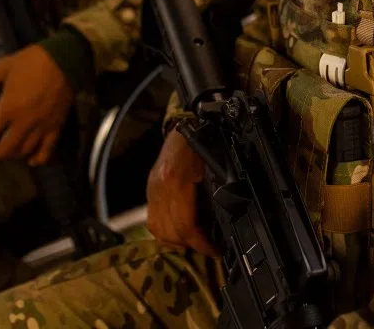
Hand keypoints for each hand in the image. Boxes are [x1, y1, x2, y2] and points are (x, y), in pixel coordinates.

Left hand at [0, 45, 74, 164]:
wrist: (66, 60)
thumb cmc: (32, 61)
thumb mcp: (4, 67)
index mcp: (8, 107)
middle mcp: (24, 122)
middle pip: (5, 148)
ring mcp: (41, 126)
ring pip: (24, 150)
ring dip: (11, 155)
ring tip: (3, 153)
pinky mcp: (56, 126)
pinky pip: (47, 149)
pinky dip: (38, 158)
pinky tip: (31, 161)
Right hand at [146, 129, 216, 256]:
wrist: (185, 123)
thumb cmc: (202, 141)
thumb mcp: (214, 165)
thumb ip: (215, 192)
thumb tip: (222, 221)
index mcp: (176, 181)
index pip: (186, 225)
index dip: (201, 243)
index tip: (215, 250)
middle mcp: (160, 188)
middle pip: (171, 232)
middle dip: (192, 245)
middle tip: (210, 249)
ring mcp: (152, 189)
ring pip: (158, 229)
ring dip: (177, 241)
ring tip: (196, 243)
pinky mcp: (150, 189)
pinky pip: (153, 220)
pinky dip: (165, 232)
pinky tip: (179, 233)